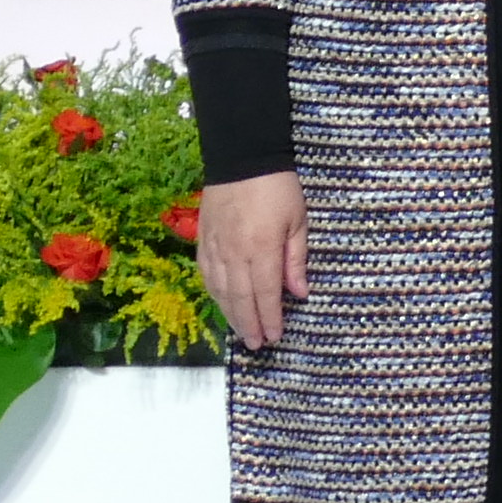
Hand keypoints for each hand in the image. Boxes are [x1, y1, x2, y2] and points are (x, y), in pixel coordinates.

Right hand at [197, 169, 310, 351]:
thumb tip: (298, 293)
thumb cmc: (278, 187)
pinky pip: (206, 274)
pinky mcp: (203, 239)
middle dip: (249, 324)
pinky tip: (221, 303)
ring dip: (231, 314)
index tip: (275, 336)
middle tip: (257, 345)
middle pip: (240, 298)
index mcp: (261, 249)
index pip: (265, 294)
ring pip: (220, 290)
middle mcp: (234, 253)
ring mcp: (215, 247)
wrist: (242, 157)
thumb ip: (296, 259)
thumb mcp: (298, 221)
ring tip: (241, 332)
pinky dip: (214, 293)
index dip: (270, 318)